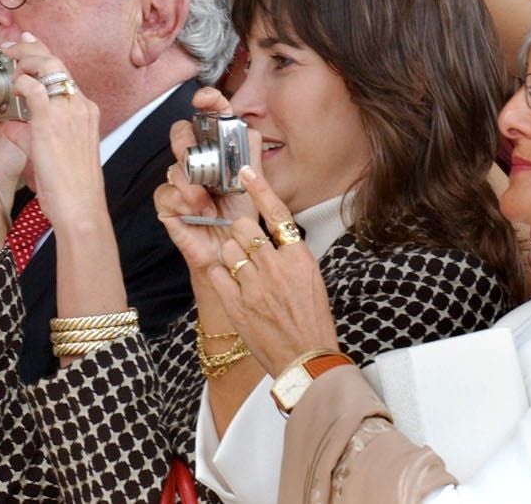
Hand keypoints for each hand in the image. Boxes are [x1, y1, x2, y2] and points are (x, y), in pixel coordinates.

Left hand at [0, 31, 107, 234]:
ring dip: (21, 60)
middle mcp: (81, 105)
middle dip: (30, 49)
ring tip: (3, 61)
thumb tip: (30, 123)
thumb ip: (53, 130)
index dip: (43, 55)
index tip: (27, 44)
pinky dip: (17, 81)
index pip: (64, 72)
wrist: (81, 206)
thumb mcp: (68, 150)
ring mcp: (68, 111)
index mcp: (86, 111)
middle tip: (9, 47)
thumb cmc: (73, 187)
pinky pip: (32, 87)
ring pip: (46, 66)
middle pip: (56, 61)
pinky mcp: (51, 121)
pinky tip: (6, 86)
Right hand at [155, 88, 264, 278]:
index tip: (204, 99)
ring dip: (192, 185)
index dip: (207, 102)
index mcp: (218, 151)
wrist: (234, 253)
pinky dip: (182, 201)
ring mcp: (179, 182)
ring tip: (208, 203)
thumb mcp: (255, 182)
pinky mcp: (167, 204)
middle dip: (187, 145)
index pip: (209, 117)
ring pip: (173, 166)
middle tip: (202, 165)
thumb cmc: (242, 218)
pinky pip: (165, 192)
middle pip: (180, 134)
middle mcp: (196, 162)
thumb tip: (247, 128)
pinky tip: (197, 212)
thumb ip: (251, 153)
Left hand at [205, 165, 337, 376]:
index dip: (259, 189)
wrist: (305, 359)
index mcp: (299, 257)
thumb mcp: (311, 278)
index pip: (277, 213)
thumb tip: (274, 236)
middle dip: (240, 235)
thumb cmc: (311, 319)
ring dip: (231, 256)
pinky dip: (223, 276)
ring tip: (242, 272)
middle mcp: (276, 267)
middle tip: (247, 249)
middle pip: (243, 229)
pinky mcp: (237, 305)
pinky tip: (233, 286)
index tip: (245, 171)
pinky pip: (219, 274)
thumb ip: (291, 254)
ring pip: (227, 250)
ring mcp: (255, 286)